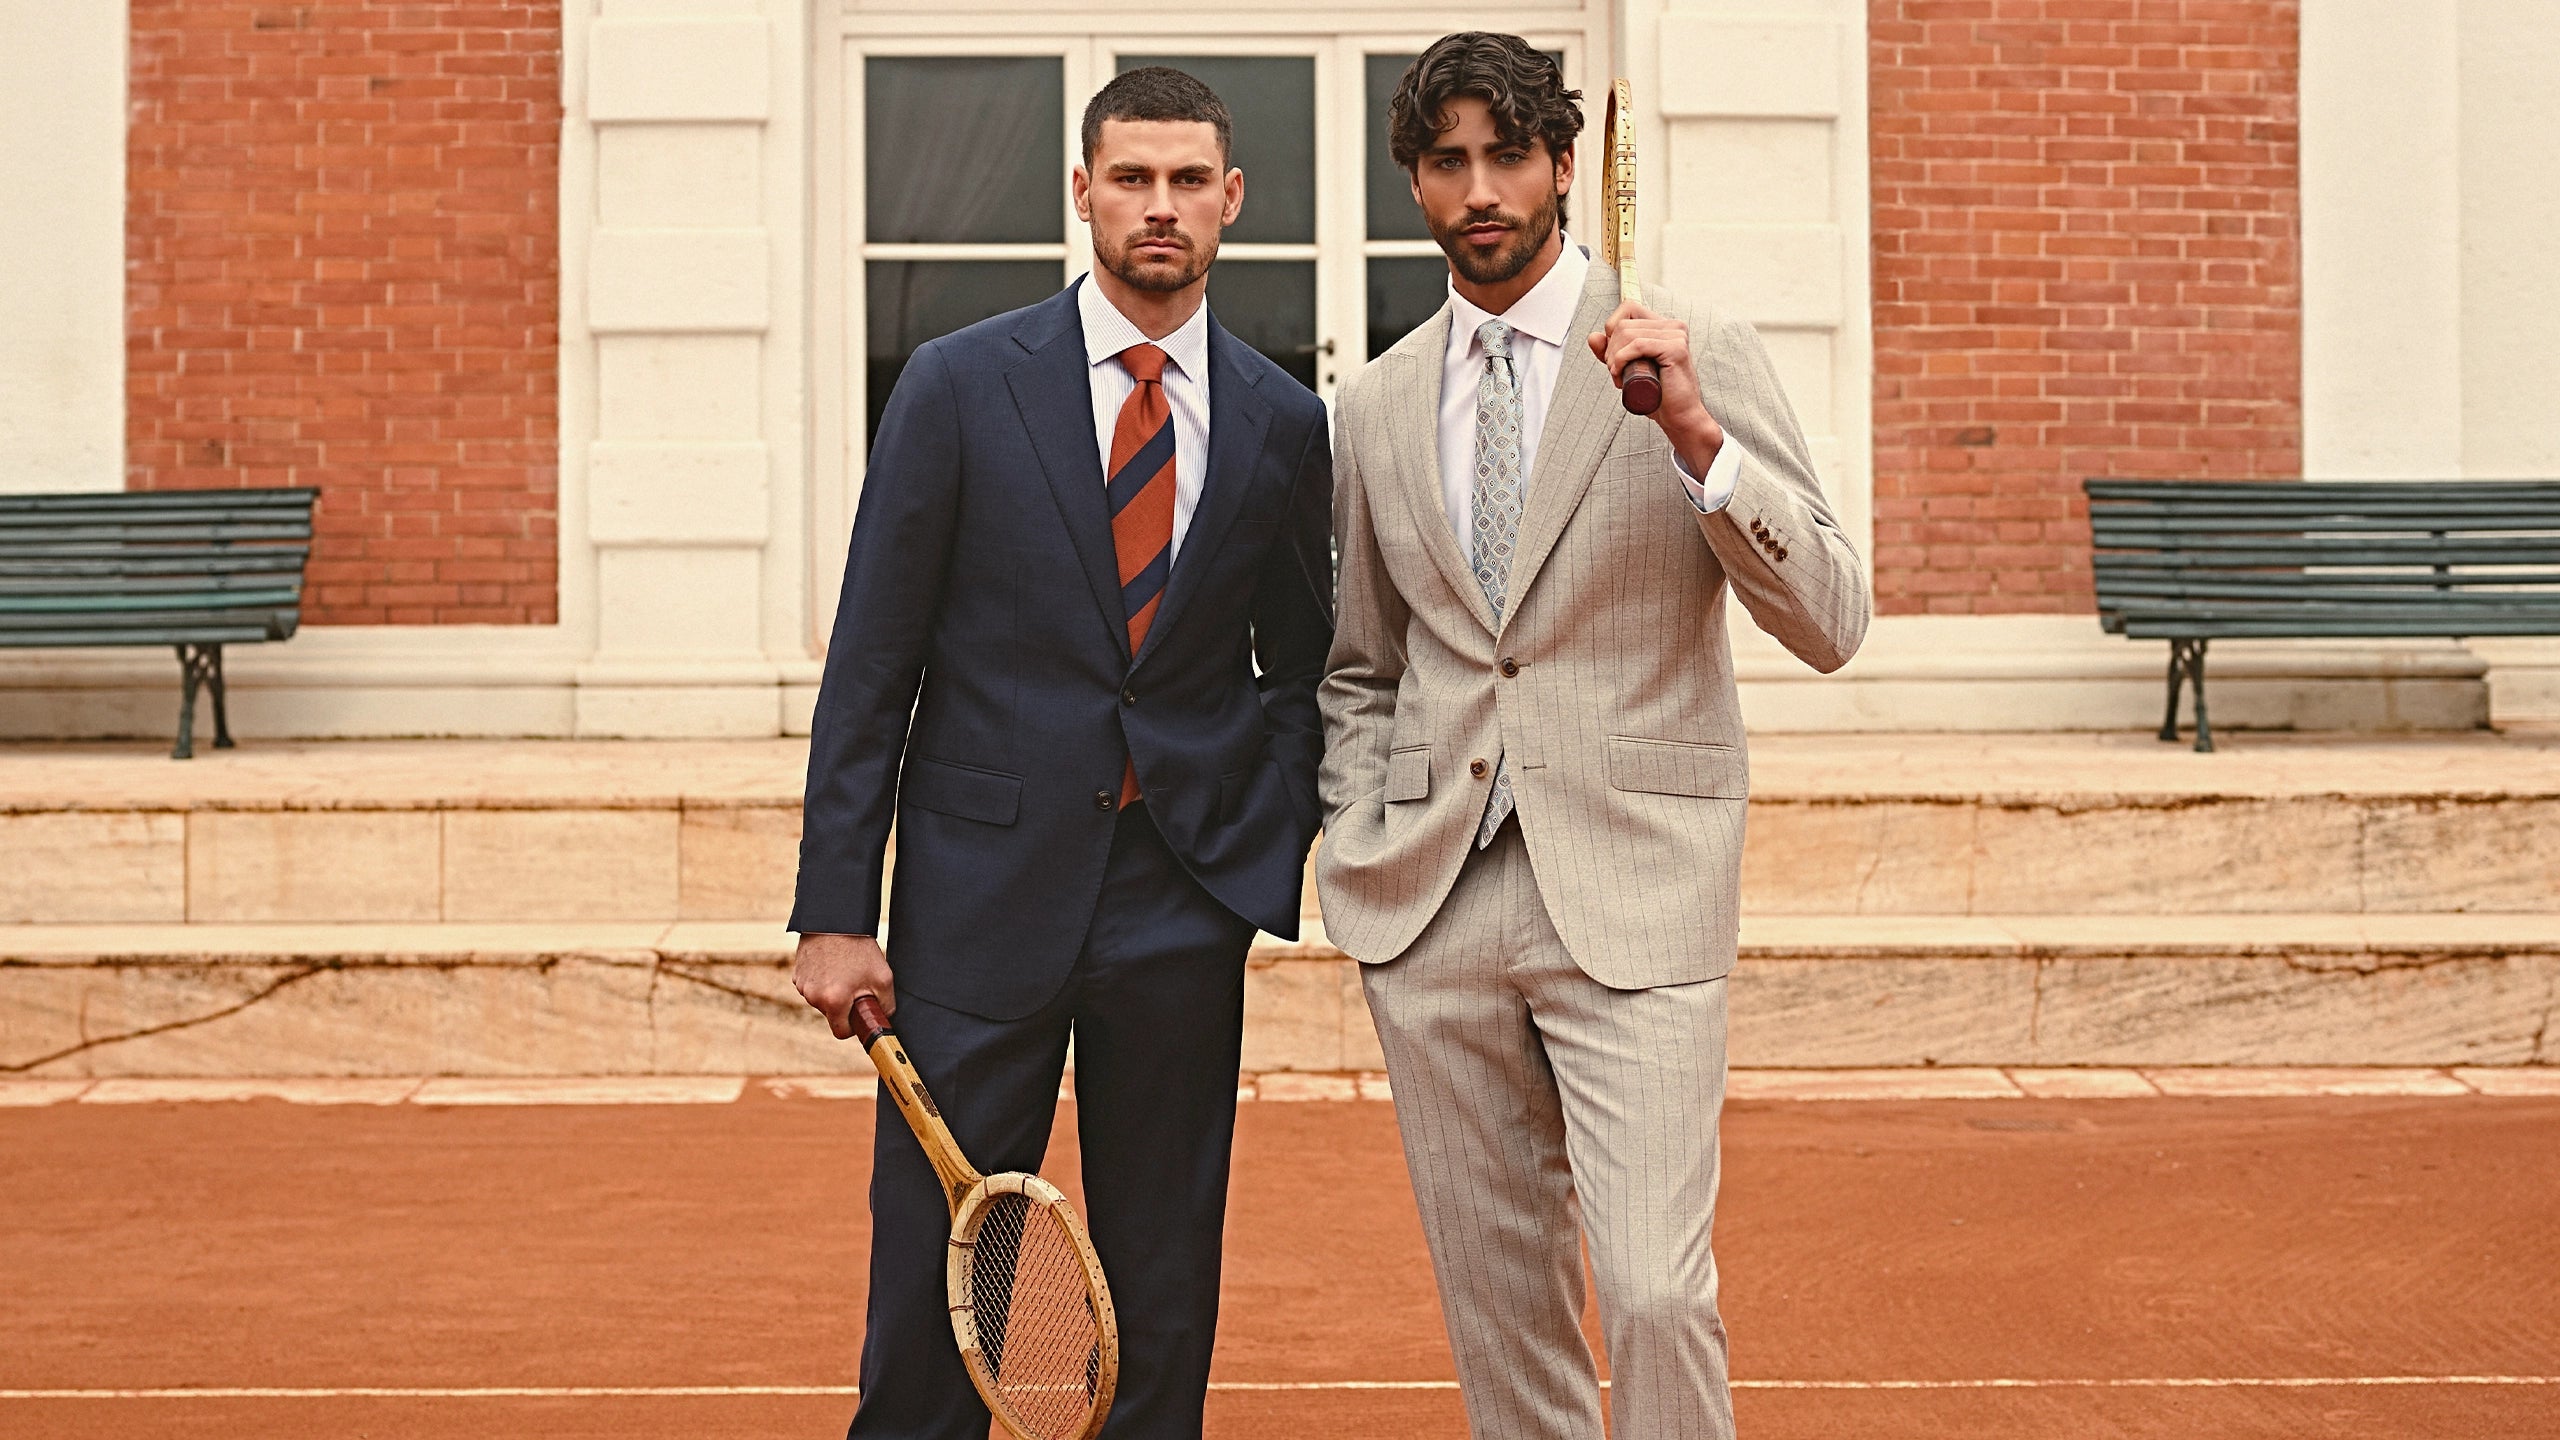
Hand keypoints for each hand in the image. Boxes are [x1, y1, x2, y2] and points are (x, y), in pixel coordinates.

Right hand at [793, 932, 893, 1039]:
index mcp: (834, 1001)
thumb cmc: (860, 949)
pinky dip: (822, 981)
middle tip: (855, 983)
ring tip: (844, 970)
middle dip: (844, 1005)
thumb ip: (886, 1006)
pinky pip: (812, 987)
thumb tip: (883, 1020)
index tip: (860, 1014)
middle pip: (832, 1015)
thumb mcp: (883, 978)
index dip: (854, 1025)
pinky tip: (831, 964)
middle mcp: (814, 996)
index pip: (841, 1032)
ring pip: (821, 1000)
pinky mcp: (798, 974)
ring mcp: (803, 985)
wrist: (836, 920)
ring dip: (832, 992)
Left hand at [1588, 301, 1724, 474]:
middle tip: (1617, 373)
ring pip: (1627, 334)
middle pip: (1623, 324)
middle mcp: (1673, 326)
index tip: (1614, 356)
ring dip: (1614, 358)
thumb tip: (1593, 336)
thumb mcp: (1627, 369)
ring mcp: (1676, 335)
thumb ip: (1610, 353)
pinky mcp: (1676, 348)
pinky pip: (1637, 345)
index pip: (1628, 307)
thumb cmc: (1656, 394)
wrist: (1678, 416)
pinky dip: (1622, 359)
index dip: (1612, 329)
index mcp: (1664, 326)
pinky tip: (1621, 374)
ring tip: (1621, 378)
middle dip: (1610, 350)